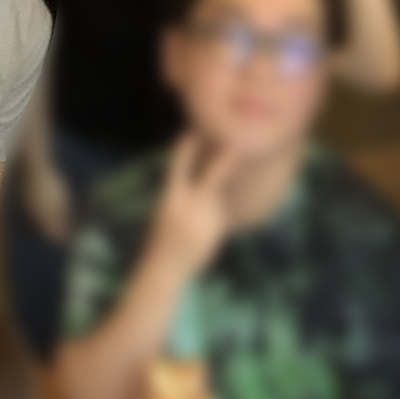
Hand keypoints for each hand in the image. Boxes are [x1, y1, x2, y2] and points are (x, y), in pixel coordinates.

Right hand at [147, 136, 235, 277]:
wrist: (167, 266)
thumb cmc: (163, 237)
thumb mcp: (167, 211)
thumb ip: (185, 194)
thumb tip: (207, 182)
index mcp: (170, 198)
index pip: (178, 168)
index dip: (185, 150)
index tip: (190, 132)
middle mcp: (190, 205)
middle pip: (212, 176)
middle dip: (225, 160)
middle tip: (236, 144)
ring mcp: (206, 216)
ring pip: (217, 197)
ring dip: (210, 203)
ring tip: (193, 223)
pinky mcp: (218, 227)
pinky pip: (220, 213)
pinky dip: (213, 217)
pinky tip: (199, 233)